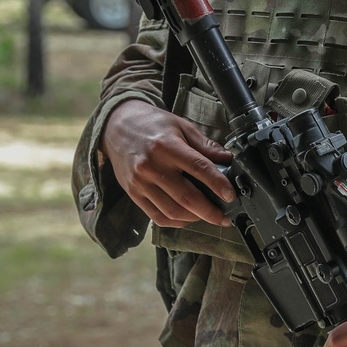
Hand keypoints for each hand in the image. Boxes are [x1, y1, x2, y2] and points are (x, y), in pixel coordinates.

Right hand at [101, 99, 233, 227]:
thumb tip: (227, 160)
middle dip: (210, 211)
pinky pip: (157, 217)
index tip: (231, 195)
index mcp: (167, 146)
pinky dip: (176, 221)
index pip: (198, 168)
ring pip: (172, 211)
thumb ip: (205, 145)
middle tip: (224, 217)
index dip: (218, 184)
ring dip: (195, 218)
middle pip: (186, 197)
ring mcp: (140, 182)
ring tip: (208, 216)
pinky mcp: (133, 193)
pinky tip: (188, 217)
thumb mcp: (181, 126)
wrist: (116, 127)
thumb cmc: (152, 125)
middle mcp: (152, 166)